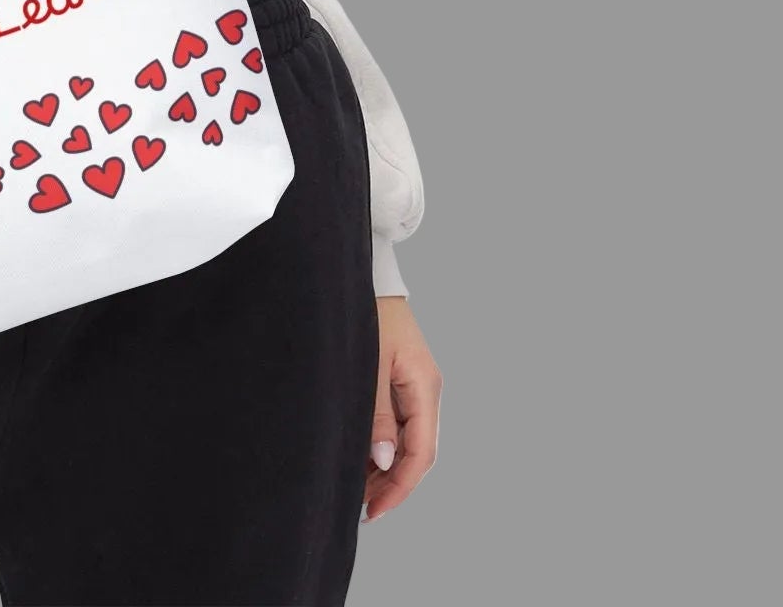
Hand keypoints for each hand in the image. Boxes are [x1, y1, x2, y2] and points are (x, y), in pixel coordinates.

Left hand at [364, 296, 440, 521]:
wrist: (362, 273)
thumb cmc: (366, 312)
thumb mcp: (368, 363)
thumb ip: (376, 412)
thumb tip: (383, 459)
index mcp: (425, 386)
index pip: (421, 453)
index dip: (399, 486)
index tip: (375, 510)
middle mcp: (425, 389)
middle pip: (417, 451)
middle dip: (392, 483)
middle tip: (362, 507)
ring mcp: (415, 384)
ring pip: (407, 439)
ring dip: (386, 466)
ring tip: (357, 488)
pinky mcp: (401, 378)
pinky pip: (398, 422)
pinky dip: (381, 444)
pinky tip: (361, 456)